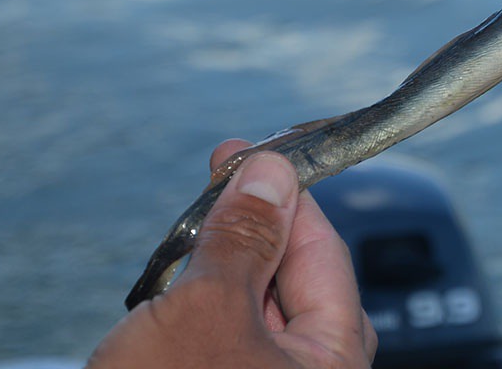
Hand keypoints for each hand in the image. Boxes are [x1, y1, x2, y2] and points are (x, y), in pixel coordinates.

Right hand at [88, 141, 375, 368]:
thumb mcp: (204, 312)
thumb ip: (243, 239)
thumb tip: (270, 173)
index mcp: (336, 356)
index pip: (325, 249)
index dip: (287, 194)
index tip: (251, 153)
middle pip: (293, 278)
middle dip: (248, 233)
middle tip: (209, 196)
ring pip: (253, 310)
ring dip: (216, 275)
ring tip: (177, 260)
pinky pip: (223, 342)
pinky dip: (197, 315)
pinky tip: (165, 304)